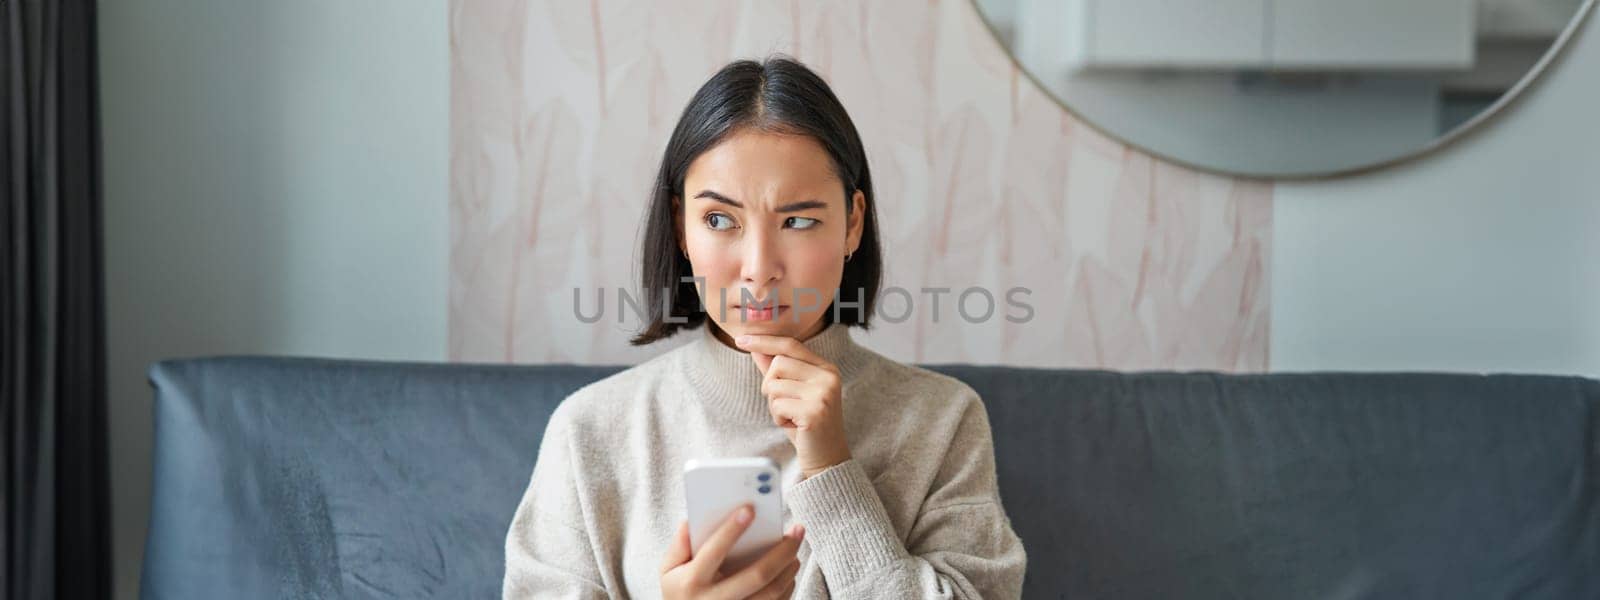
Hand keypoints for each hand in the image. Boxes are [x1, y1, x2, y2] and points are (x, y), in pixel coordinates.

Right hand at [660, 503, 804, 599]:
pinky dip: (788, 585)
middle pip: (757, 575)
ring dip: (789, 568)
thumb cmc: (679, 591)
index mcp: (692, 582)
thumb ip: (678, 544)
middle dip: (781, 550)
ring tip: (795, 548)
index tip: (750, 508)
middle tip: (797, 529)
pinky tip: (789, 569)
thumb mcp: (668, 570)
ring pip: (772, 592)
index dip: (731, 530)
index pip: (714, 552)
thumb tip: (692, 520)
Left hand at [735, 334, 851, 479]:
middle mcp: (828, 377)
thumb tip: (757, 347)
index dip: (764, 341)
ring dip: (774, 405)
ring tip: (791, 417)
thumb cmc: (807, 425)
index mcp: (826, 369)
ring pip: (774, 385)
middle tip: (783, 405)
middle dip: (770, 386)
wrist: (827, 458)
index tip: (741, 339)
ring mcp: (823, 394)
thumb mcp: (791, 394)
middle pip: (778, 364)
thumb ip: (776, 370)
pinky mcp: (814, 412)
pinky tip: (794, 426)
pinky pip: (777, 405)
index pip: (791, 345)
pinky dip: (778, 418)